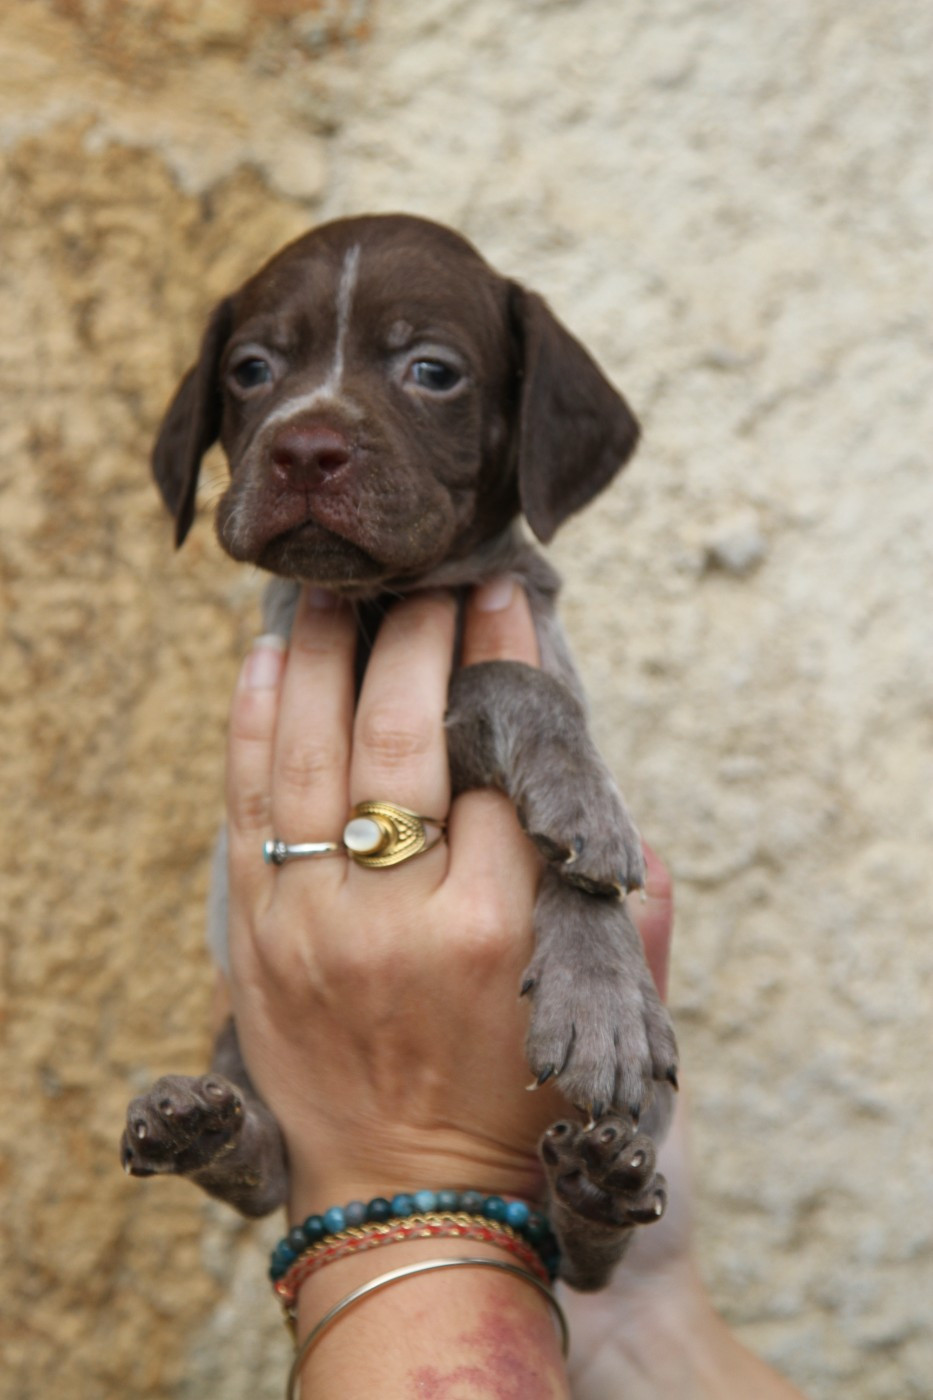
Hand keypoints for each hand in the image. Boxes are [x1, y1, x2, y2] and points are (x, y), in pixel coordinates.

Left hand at [224, 579, 567, 1219]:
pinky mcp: (252, 934)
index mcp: (495, 929)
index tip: (506, 602)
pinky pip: (244, 804)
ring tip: (341, 589)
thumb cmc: (507, 1102)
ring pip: (309, 751)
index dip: (503, 668)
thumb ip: (627, 929)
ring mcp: (310, 922)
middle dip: (419, 638)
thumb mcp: (591, 1025)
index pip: (497, 763)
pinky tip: (263, 660)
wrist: (402, 1196)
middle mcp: (396, 917)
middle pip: (402, 737)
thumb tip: (631, 838)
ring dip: (322, 654)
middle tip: (432, 580)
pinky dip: (250, 722)